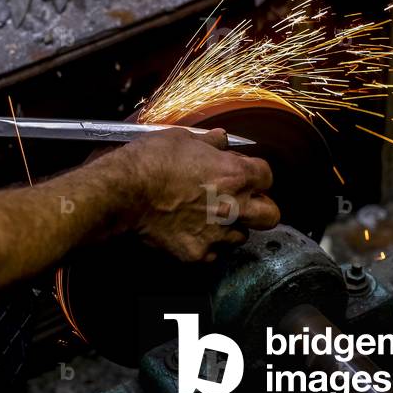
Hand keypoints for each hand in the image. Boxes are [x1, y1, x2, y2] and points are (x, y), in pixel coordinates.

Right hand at [115, 128, 279, 261]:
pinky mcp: (197, 252)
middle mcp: (233, 206)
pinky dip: (206, 244)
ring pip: (241, 237)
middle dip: (260, 208)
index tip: (244, 175)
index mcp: (235, 174)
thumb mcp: (182, 138)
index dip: (256, 175)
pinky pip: (213, 253)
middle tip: (242, 203)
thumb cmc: (150, 161)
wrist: (122, 192)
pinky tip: (189, 231)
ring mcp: (216, 233)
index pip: (267, 176)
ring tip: (209, 218)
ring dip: (231, 228)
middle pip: (270, 215)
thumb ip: (210, 142)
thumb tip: (221, 140)